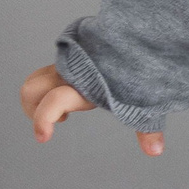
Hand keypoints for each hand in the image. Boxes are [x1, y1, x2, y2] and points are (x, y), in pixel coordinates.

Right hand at [23, 62, 163, 156]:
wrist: (142, 37)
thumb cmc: (143, 71)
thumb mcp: (145, 102)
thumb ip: (147, 127)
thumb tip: (156, 152)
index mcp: (86, 86)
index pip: (54, 101)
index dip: (43, 120)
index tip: (44, 138)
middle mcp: (70, 73)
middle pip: (31, 89)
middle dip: (33, 110)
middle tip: (59, 120)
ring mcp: (66, 64)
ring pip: (35, 80)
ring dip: (39, 99)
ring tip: (65, 110)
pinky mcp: (67, 59)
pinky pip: (46, 73)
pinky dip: (48, 88)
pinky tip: (73, 92)